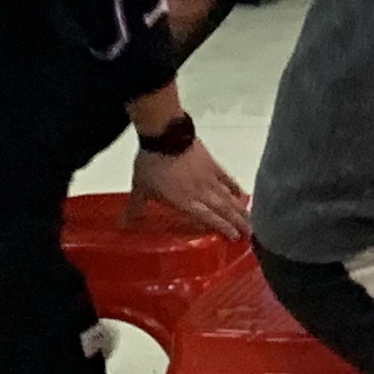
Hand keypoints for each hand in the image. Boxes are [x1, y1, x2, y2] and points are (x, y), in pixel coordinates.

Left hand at [134, 133, 250, 238]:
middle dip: (238, 223)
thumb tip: (123, 226)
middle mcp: (201, 192)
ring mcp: (209, 177)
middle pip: (223, 210)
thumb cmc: (151, 163)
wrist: (164, 135)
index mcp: (185, 201)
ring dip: (240, 209)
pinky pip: (226, 178)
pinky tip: (242, 194)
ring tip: (250, 219)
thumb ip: (135, 208)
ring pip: (228, 197)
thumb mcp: (140, 188)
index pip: (208, 218)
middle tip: (251, 234)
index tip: (235, 238)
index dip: (222, 228)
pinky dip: (235, 187)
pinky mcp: (212, 164)